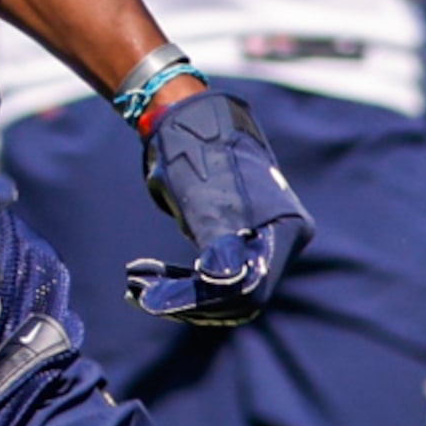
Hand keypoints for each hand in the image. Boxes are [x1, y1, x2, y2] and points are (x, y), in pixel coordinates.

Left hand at [127, 89, 313, 326]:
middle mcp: (284, 238)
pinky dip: (185, 284)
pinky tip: (154, 279)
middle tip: (143, 295)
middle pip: (241, 297)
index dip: (207, 301)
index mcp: (287, 227)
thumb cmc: (200, 156)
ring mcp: (266, 240)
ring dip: (183, 296)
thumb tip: (225, 282)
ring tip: (139, 288)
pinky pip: (219, 280)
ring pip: (228, 294)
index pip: (252, 287)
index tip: (160, 301)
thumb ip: (218, 244)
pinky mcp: (244, 242)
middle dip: (190, 302)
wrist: (192, 123)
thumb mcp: (205, 203)